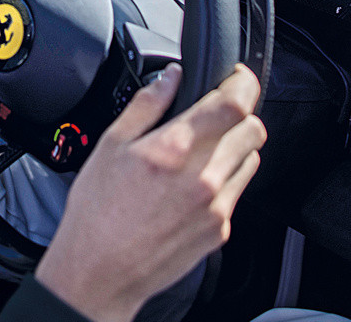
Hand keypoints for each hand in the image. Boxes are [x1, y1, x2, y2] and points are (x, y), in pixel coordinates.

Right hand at [34, 63, 265, 321]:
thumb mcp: (110, 146)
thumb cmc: (98, 213)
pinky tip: (196, 183)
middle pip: (253, 129)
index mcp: (174, 149)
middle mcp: (203, 178)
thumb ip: (146, 105)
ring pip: (251, 159)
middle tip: (216, 113)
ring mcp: (216, 206)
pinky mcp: (220, 230)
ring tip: (203, 150)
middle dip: (239, 113)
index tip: (236, 77)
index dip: (242, 82)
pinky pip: (238, 191)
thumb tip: (170, 77)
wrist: (101, 273)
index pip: (235, 103)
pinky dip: (227, 178)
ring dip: (236, 145)